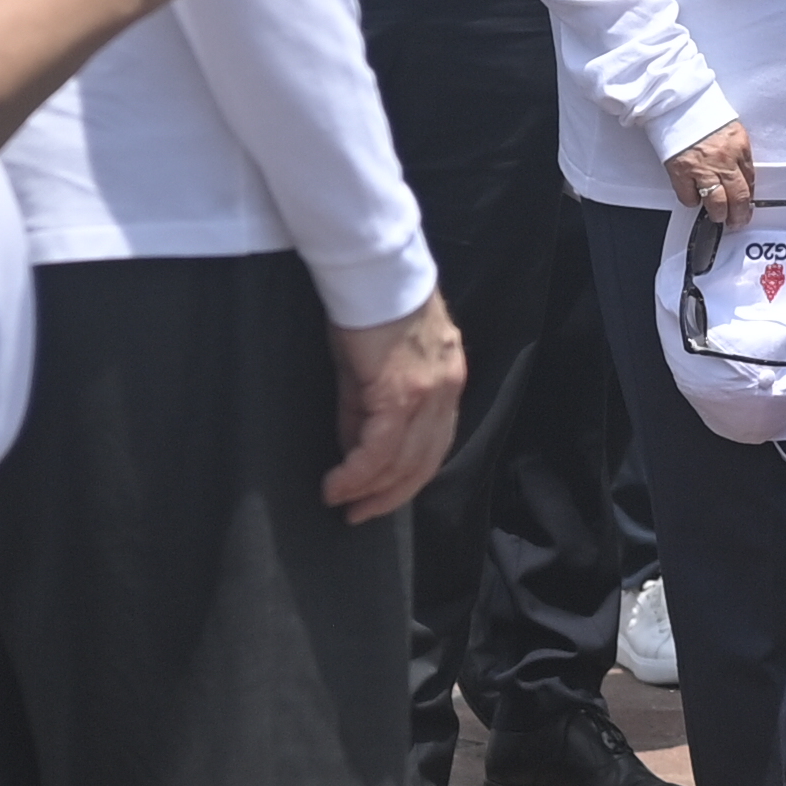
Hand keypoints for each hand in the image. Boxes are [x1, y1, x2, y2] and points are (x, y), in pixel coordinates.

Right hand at [321, 292, 463, 522]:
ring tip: (343, 504)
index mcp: (447, 382)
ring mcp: (430, 393)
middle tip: (359, 515)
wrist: (372, 270)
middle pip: (424, 462)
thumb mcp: (373, 365)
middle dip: (391, 495)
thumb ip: (367, 408)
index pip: (434, 445)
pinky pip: (381, 448)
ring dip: (371, 490)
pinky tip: (337, 485)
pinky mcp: (403, 391)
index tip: (378, 497)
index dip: (406, 478)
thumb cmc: (370, 308)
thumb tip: (354, 448)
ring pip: (404, 461)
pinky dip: (358, 472)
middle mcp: (447, 391)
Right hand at [666, 121, 754, 213]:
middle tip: (738, 221)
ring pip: (717, 203)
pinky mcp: (681, 172)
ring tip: (719, 216)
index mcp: (739, 147)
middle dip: (740, 215)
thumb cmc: (703, 112)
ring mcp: (702, 168)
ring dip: (719, 214)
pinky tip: (695, 198)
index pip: (750, 180)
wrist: (678, 102)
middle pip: (738, 197)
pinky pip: (689, 198)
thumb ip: (737, 154)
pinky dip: (692, 201)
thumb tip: (741, 178)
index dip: (750, 198)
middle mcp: (723, 160)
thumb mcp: (731, 130)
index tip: (749, 206)